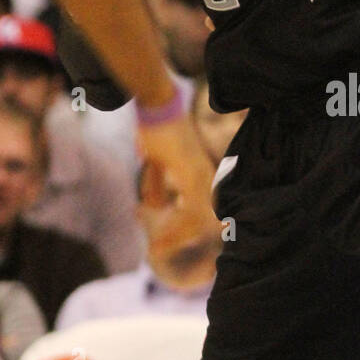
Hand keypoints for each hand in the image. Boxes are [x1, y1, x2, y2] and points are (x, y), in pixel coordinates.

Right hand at [136, 115, 219, 262]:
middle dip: (179, 240)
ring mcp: (201, 178)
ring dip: (175, 237)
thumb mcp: (155, 164)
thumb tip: (153, 206)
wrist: (158, 108)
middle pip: (201, 223)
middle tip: (158, 251)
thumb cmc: (157, 131)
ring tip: (156, 249)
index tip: (164, 245)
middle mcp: (206, 179)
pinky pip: (189, 212)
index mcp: (200, 177)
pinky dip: (175, 227)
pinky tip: (161, 234)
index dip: (183, 233)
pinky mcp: (193, 176)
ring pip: (196, 222)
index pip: (198, 215)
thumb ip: (157, 186)